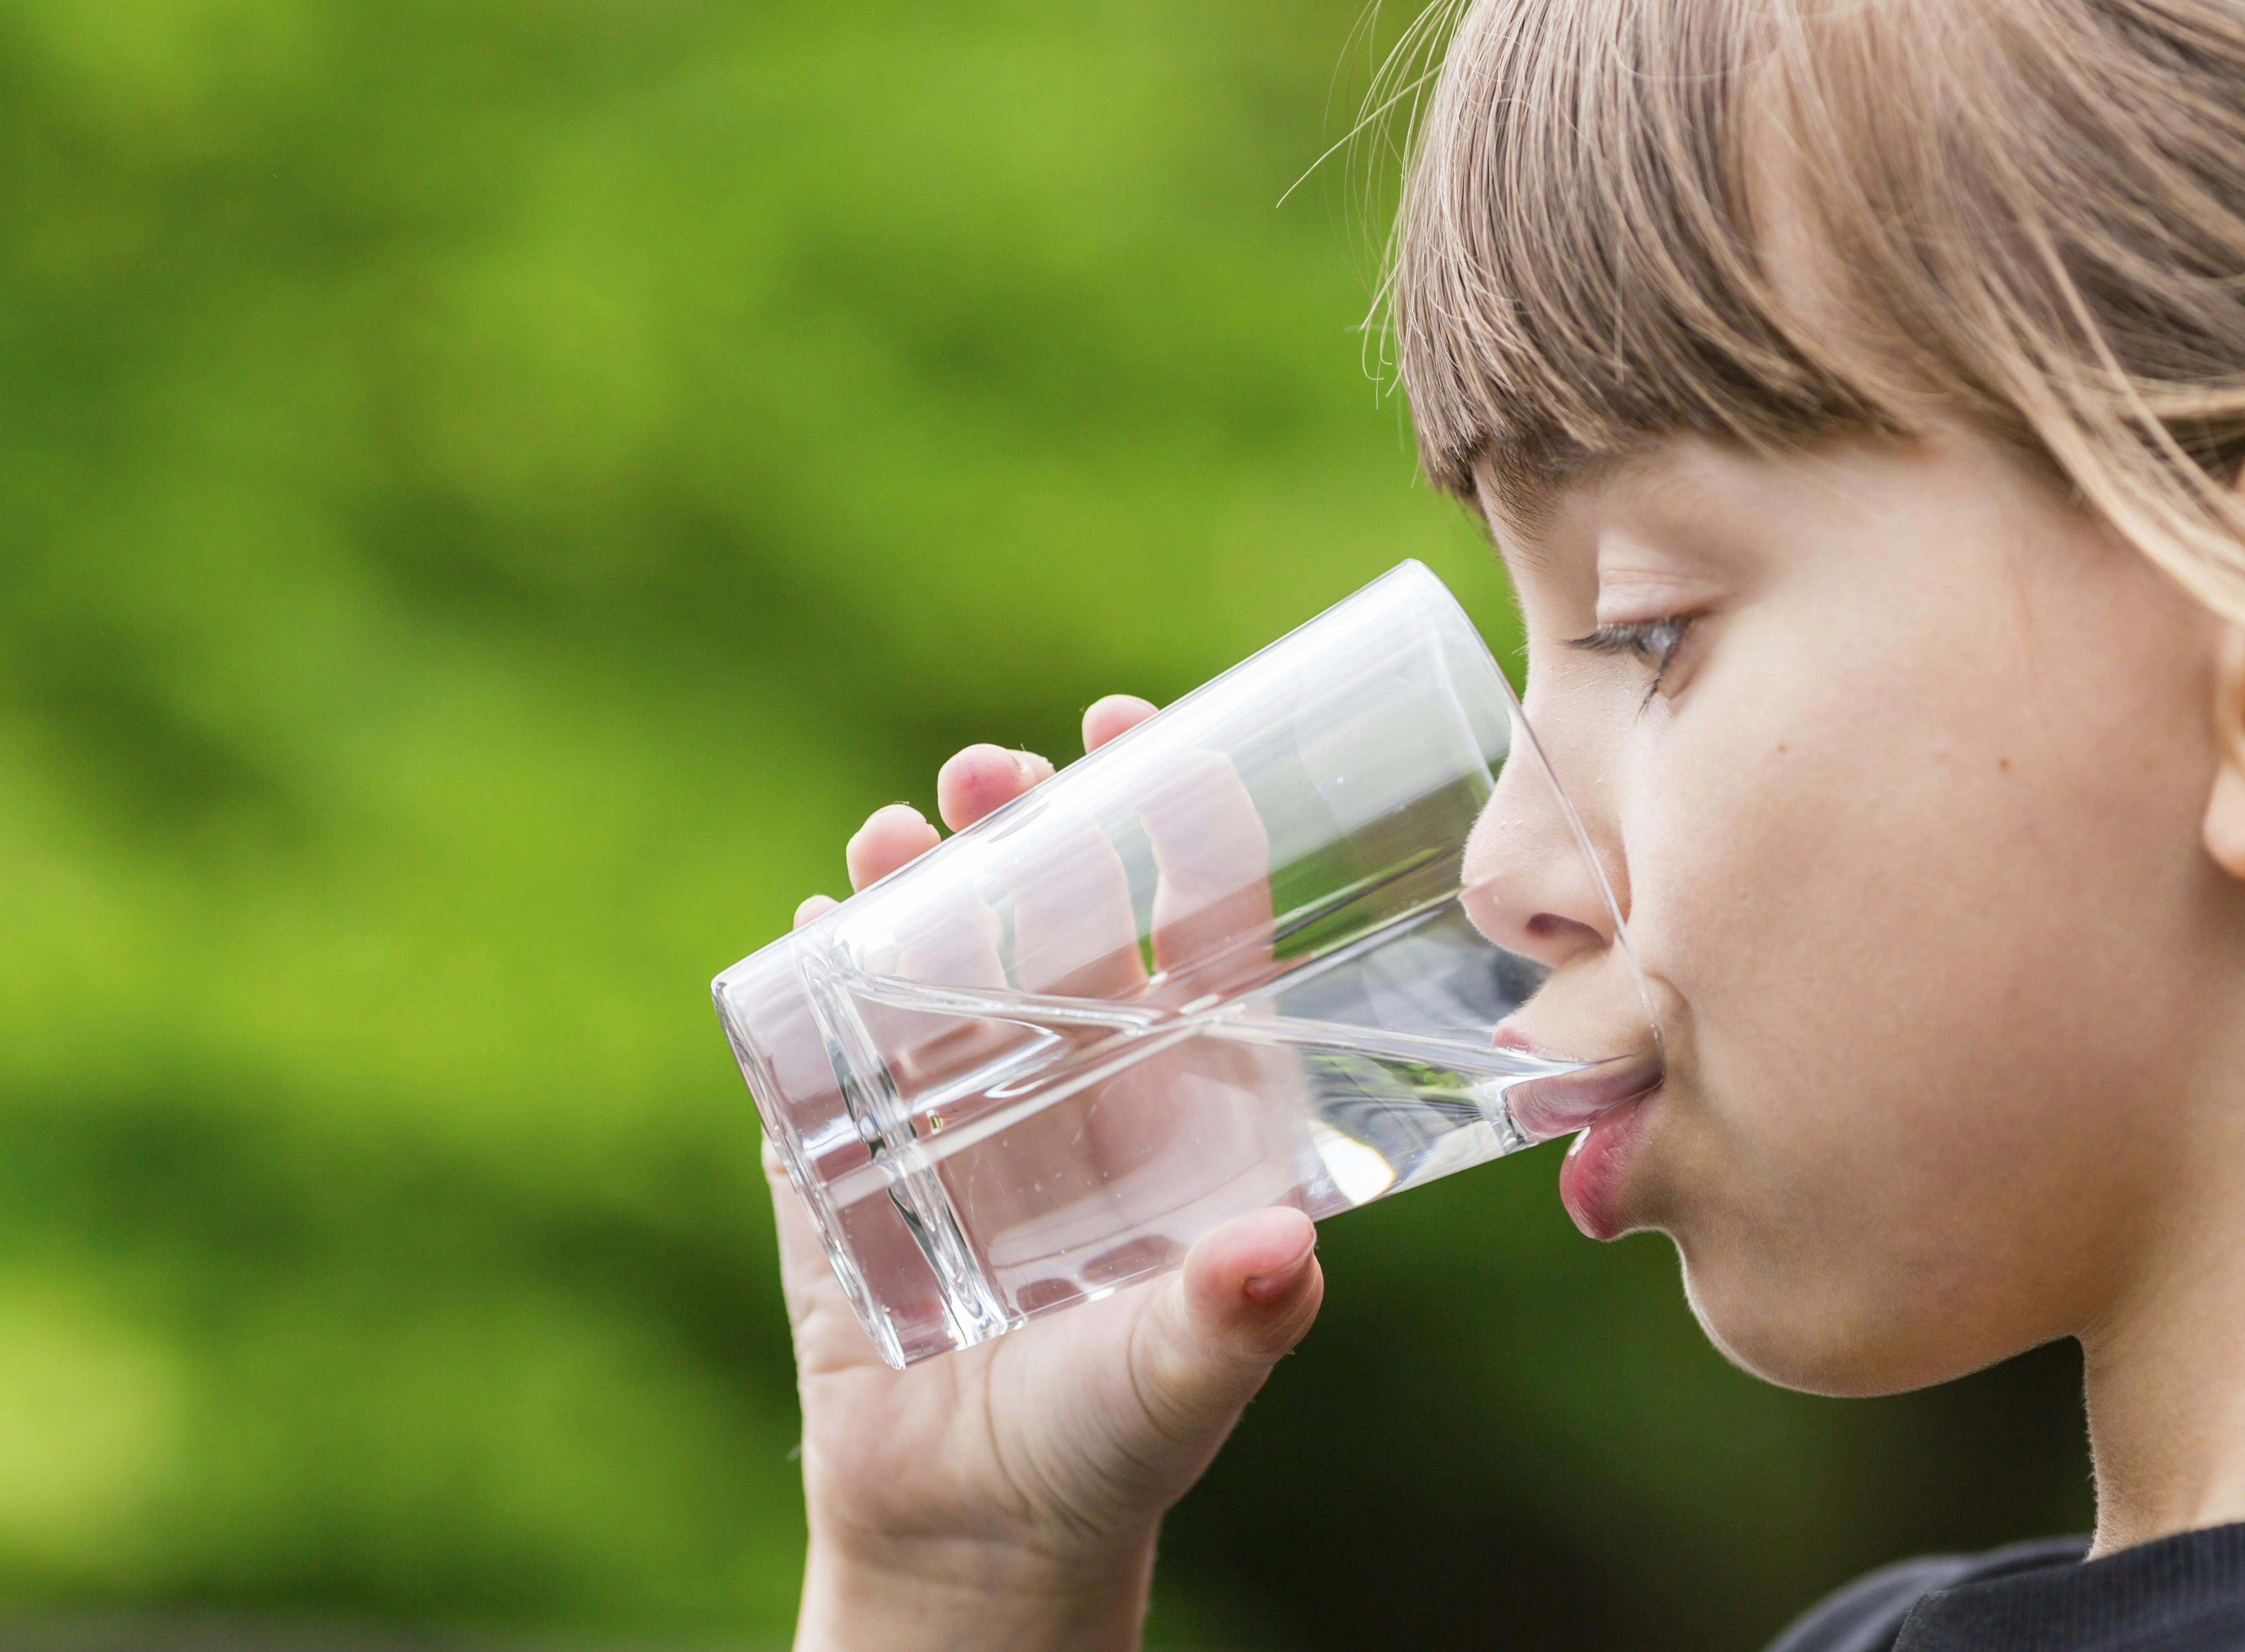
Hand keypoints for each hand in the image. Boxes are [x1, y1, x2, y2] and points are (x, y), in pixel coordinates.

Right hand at [769, 695, 1326, 1651]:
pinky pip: (834, 1037)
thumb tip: (1281, 1253)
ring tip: (892, 832)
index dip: (1177, 823)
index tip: (1141, 730)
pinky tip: (812, 928)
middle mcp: (1080, 1076)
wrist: (975, 1533)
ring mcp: (964, 1104)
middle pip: (1060, 909)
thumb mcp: (1184, 1376)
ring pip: (941, 951)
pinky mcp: (858, 1150)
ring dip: (917, 879)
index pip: (1196, 926)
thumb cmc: (1114, 1440)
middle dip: (1030, 824)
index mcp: (1184, 1096)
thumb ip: (1233, 1318)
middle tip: (993, 774)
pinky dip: (818, 974)